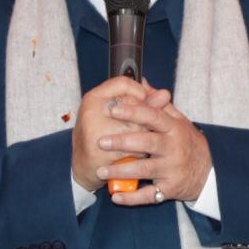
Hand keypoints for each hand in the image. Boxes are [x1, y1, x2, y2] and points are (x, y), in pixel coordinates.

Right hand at [71, 76, 154, 191]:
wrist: (82, 165)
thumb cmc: (100, 133)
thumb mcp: (114, 112)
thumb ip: (140, 101)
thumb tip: (165, 94)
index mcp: (93, 98)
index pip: (123, 83)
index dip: (140, 91)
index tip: (146, 102)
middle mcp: (91, 112)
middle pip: (134, 107)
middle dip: (146, 119)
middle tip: (149, 127)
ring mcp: (94, 133)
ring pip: (136, 129)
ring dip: (146, 137)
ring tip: (144, 142)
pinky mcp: (101, 154)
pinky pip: (132, 151)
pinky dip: (140, 154)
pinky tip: (138, 155)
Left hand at [94, 94, 211, 205]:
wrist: (207, 173)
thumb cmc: (186, 142)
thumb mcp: (179, 121)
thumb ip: (159, 104)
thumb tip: (141, 82)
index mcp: (174, 128)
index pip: (153, 117)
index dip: (134, 112)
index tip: (114, 108)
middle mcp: (174, 148)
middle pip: (147, 142)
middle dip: (123, 142)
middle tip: (101, 141)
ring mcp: (172, 169)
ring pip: (145, 169)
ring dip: (122, 170)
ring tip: (101, 170)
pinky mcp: (169, 189)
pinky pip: (149, 195)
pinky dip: (132, 198)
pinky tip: (115, 196)